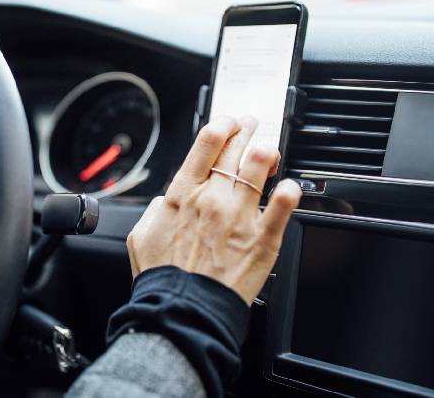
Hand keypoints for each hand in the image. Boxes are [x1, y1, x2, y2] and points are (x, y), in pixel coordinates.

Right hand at [126, 116, 301, 305]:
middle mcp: (212, 198)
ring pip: (260, 165)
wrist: (184, 310)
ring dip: (268, 152)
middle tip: (251, 127)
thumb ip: (156, 211)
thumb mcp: (142, 236)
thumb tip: (167, 201)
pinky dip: (291, 191)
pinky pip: (285, 205)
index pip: (207, 142)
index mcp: (182, 194)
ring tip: (270, 152)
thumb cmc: (164, 278)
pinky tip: (291, 187)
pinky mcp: (263, 238)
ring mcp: (239, 216)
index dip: (222, 124)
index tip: (228, 123)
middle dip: (246, 130)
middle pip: (236, 147)